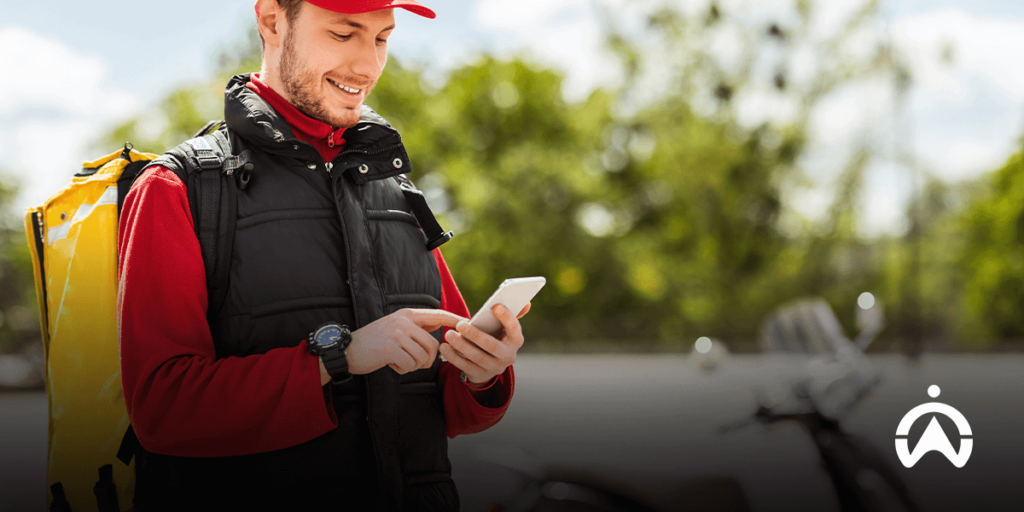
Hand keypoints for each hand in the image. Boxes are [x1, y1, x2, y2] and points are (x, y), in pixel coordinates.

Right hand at [344, 309, 464, 375]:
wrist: (347, 351)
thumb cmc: (374, 343)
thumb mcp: (396, 328)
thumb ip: (416, 327)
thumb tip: (440, 324)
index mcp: (407, 314)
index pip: (437, 314)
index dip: (454, 319)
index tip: (468, 322)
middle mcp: (404, 321)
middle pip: (433, 345)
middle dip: (427, 360)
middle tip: (411, 363)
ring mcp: (397, 333)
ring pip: (423, 357)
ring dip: (413, 366)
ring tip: (398, 361)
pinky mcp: (391, 348)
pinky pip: (410, 364)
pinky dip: (402, 370)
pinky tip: (390, 364)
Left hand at [439, 302, 530, 385]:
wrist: (489, 364)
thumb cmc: (496, 337)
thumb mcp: (504, 329)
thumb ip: (511, 315)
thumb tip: (527, 303)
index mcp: (516, 340)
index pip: (514, 328)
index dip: (506, 318)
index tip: (495, 306)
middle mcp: (508, 356)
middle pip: (492, 346)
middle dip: (475, 335)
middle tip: (460, 324)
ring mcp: (494, 368)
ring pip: (477, 357)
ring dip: (461, 345)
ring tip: (449, 334)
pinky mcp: (480, 375)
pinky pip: (465, 366)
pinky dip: (453, 356)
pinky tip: (445, 347)